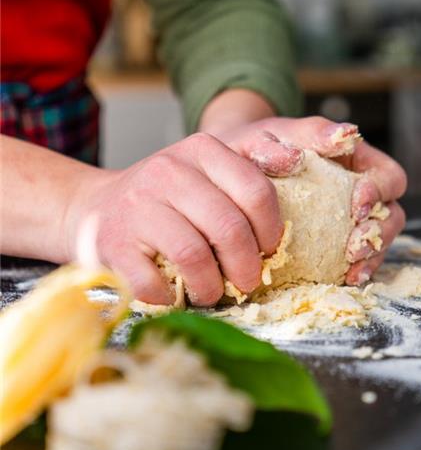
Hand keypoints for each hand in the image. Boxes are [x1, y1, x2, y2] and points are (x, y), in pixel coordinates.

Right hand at [65, 134, 282, 305]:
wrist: (95, 209)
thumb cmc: (166, 199)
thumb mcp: (206, 172)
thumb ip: (248, 175)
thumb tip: (296, 165)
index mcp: (201, 150)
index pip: (255, 191)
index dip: (270, 231)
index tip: (269, 250)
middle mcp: (168, 171)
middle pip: (229, 227)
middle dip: (246, 267)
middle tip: (247, 283)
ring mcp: (137, 205)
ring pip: (193, 255)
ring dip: (211, 287)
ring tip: (212, 293)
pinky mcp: (112, 242)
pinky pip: (153, 282)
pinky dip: (170, 298)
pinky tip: (174, 295)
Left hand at [208, 115, 406, 284]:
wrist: (228, 173)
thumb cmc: (257, 147)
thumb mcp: (276, 132)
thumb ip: (308, 131)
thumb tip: (340, 136)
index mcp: (356, 160)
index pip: (389, 176)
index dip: (381, 191)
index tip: (358, 202)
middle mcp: (360, 192)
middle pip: (392, 214)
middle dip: (380, 231)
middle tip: (356, 245)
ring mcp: (349, 221)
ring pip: (380, 241)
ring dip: (372, 255)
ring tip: (352, 268)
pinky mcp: (334, 245)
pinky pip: (355, 261)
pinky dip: (355, 270)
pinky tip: (344, 278)